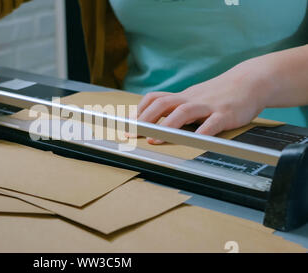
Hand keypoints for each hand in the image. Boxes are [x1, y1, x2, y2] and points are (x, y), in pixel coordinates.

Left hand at [136, 61, 269, 143]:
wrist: (250, 81)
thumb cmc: (218, 93)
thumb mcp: (194, 97)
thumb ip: (176, 107)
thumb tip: (154, 119)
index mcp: (183, 97)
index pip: (155, 99)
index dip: (139, 111)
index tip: (127, 125)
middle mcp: (192, 99)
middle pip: (163, 104)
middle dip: (146, 119)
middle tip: (134, 134)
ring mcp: (208, 106)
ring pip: (184, 112)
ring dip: (167, 126)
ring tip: (155, 139)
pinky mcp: (226, 114)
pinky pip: (213, 123)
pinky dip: (203, 131)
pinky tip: (195, 140)